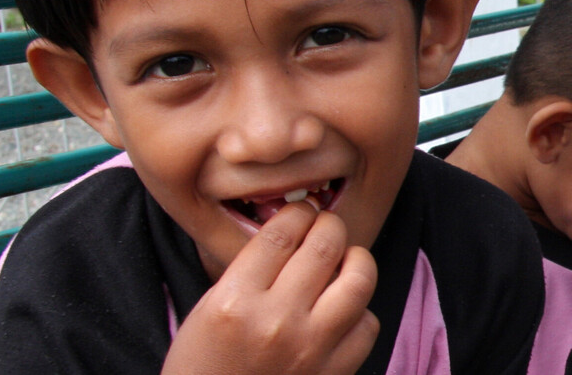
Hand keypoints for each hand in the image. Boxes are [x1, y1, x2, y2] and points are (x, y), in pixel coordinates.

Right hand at [163, 202, 378, 374]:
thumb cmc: (204, 367)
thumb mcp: (206, 311)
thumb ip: (248, 271)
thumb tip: (293, 233)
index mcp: (235, 301)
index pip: (282, 234)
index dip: (298, 213)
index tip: (301, 212)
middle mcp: (276, 322)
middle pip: (325, 246)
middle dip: (330, 226)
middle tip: (326, 228)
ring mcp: (310, 349)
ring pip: (358, 280)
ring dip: (356, 260)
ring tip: (346, 260)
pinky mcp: (334, 372)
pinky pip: (367, 324)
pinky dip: (360, 311)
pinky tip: (343, 311)